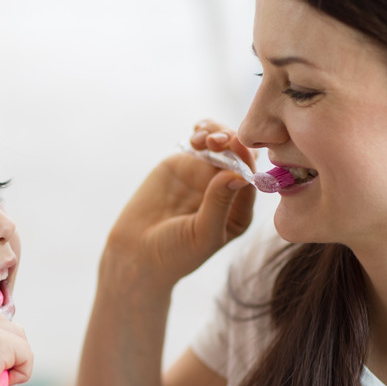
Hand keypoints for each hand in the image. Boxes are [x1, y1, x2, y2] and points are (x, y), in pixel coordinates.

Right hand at [0, 314, 33, 385]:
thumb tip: (12, 350)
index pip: (0, 325)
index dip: (3, 352)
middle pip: (15, 330)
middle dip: (14, 355)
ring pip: (23, 344)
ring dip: (17, 366)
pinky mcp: (0, 341)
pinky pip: (27, 356)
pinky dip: (21, 374)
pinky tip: (0, 382)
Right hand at [106, 120, 255, 288]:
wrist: (136, 253)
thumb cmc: (174, 254)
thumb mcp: (201, 234)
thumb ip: (219, 204)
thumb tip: (239, 176)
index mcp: (238, 211)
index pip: (250, 179)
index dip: (245, 161)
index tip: (237, 147)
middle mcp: (226, 189)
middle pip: (239, 157)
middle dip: (232, 142)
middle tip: (219, 140)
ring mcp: (204, 175)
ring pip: (221, 144)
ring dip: (217, 133)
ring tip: (203, 138)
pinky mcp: (184, 164)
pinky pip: (199, 143)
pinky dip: (202, 132)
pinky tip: (197, 131)